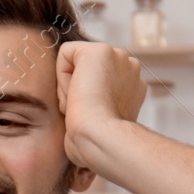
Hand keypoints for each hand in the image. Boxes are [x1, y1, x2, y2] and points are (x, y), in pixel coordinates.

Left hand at [54, 40, 145, 170]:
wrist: (101, 138)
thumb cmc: (96, 142)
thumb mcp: (102, 121)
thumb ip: (97, 108)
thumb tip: (77, 112)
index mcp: (132, 85)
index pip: (97, 80)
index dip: (86, 98)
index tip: (90, 116)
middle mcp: (130, 67)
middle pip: (86, 70)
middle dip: (78, 90)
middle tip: (83, 112)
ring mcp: (118, 56)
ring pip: (76, 63)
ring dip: (71, 86)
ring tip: (80, 106)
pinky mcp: (99, 50)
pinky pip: (66, 53)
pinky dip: (61, 74)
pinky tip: (74, 94)